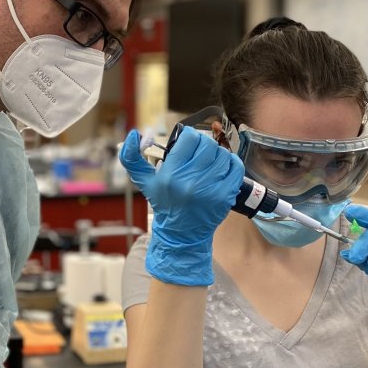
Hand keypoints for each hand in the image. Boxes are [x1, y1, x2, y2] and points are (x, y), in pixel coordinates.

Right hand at [119, 128, 244, 285]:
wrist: (181, 233)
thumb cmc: (164, 203)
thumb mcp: (144, 181)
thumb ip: (131, 157)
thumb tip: (132, 134)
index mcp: (171, 174)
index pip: (190, 138)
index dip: (190, 137)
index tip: (188, 144)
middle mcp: (191, 181)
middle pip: (208, 144)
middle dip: (203, 145)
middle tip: (198, 153)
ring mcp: (211, 189)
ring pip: (223, 154)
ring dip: (217, 155)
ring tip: (208, 162)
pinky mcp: (225, 196)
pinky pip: (236, 168)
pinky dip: (231, 163)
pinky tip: (222, 168)